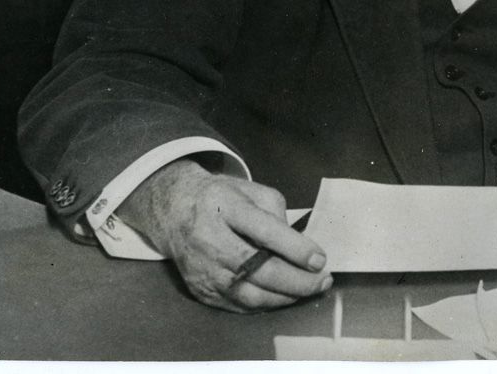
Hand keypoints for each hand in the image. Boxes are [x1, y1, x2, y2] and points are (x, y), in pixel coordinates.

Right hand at [116, 158, 332, 312]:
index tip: (319, 259)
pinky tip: (283, 296)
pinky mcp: (200, 290)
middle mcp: (209, 240)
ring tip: (309, 289)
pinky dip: (266, 304)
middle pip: (258, 269)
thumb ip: (276, 212)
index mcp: (224, 207)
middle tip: (321, 280)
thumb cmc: (221, 198)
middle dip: (296, 280)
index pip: (264, 231)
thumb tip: (298, 245)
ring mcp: (202, 269)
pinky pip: (238, 306)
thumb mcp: (250, 190)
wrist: (174, 211)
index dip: (295, 248)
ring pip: (249, 295)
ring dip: (285, 297)